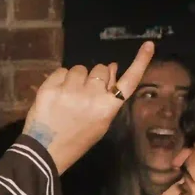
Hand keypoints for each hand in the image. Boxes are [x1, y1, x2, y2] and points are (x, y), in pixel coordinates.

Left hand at [22, 43, 154, 173]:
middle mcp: (92, 96)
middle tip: (85, 93)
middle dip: (96, 77)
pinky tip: (58, 94)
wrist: (46, 150)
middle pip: (101, 69)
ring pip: (80, 68)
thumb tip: (113, 67)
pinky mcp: (50, 88)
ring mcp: (70, 91)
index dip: (140, 62)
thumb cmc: (78, 138)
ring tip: (69, 96)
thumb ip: (108, 95)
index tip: (149, 45)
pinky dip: (60, 79)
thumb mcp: (100, 121)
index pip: (129, 81)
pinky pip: (61, 71)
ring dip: (76, 78)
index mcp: (108, 108)